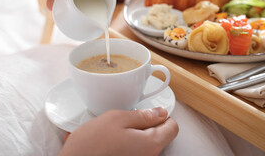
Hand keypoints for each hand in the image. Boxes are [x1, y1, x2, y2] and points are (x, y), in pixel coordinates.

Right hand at [58, 107, 178, 155]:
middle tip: (124, 122)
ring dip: (131, 136)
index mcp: (151, 144)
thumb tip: (161, 112)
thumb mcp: (117, 119)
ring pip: (143, 144)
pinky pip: (132, 152)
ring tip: (111, 134)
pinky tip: (107, 144)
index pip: (172, 127)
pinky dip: (123, 146)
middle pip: (158, 136)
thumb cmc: (92, 144)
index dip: (162, 116)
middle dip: (143, 126)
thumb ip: (143, 115)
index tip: (149, 113)